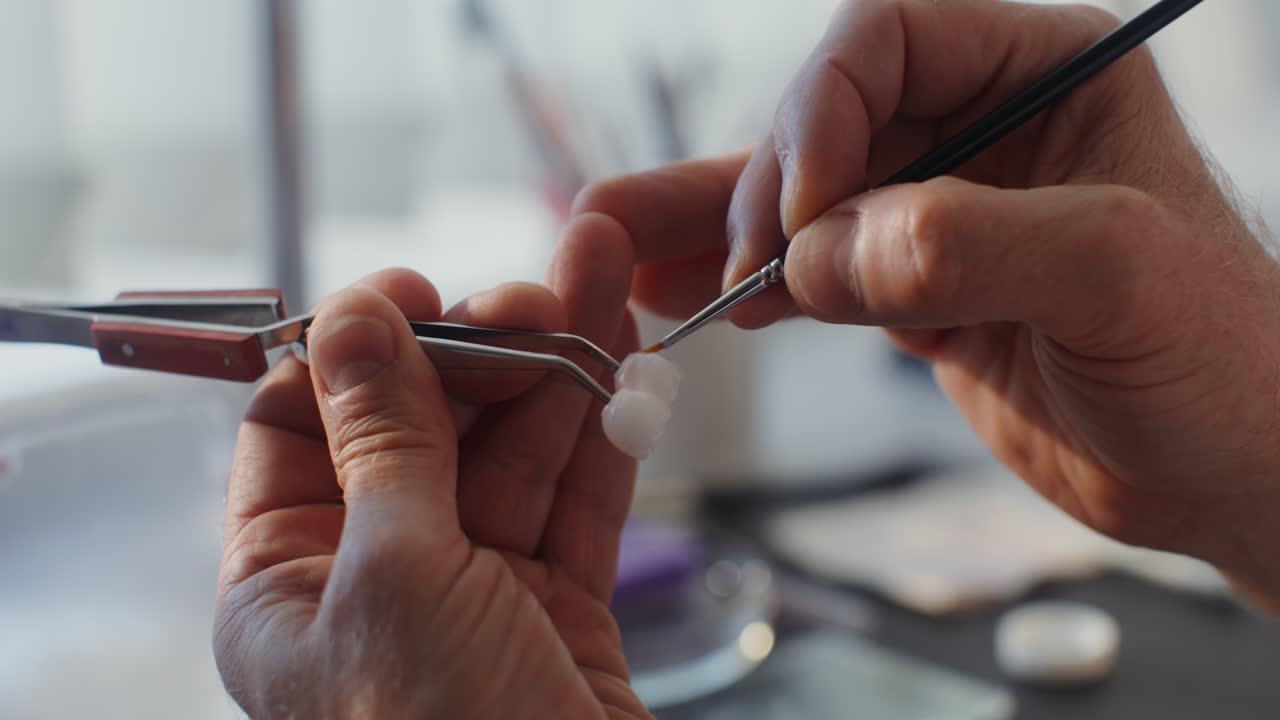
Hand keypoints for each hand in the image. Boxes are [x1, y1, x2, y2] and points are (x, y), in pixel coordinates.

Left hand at [213, 214, 649, 717]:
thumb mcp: (396, 581)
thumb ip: (385, 444)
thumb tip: (354, 324)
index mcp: (286, 585)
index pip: (297, 430)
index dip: (352, 352)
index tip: (412, 291)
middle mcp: (374, 581)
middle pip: (420, 430)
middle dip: (479, 350)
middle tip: (535, 294)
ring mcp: (472, 593)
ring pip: (510, 454)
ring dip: (555, 369)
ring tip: (598, 281)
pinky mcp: (558, 608)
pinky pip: (576, 501)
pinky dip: (603, 434)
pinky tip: (624, 359)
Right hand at [576, 0, 1279, 606]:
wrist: (1226, 469)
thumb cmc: (1223, 360)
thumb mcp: (1117, 276)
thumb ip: (968, 244)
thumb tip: (823, 253)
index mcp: (1044, 73)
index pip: (889, 38)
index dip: (823, 108)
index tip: (801, 213)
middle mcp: (980, 128)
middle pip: (822, 118)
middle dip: (759, 187)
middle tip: (732, 268)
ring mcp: (937, 210)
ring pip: (798, 199)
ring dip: (713, 228)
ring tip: (623, 255)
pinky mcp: (910, 287)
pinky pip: (808, 272)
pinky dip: (746, 288)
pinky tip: (687, 304)